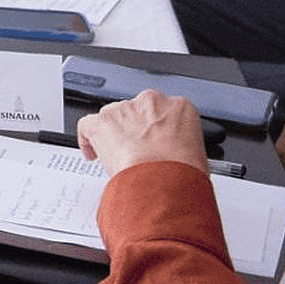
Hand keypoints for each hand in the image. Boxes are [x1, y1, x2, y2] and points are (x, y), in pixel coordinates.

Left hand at [77, 91, 208, 176]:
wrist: (163, 181)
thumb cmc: (183, 173)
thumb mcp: (196, 153)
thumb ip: (180, 142)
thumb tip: (174, 153)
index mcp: (179, 107)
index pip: (164, 110)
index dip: (156, 128)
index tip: (154, 140)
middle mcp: (150, 102)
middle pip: (136, 110)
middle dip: (134, 128)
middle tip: (136, 150)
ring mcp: (124, 109)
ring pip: (113, 117)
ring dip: (113, 134)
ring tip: (119, 157)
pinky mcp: (101, 121)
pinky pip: (87, 125)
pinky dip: (88, 139)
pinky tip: (93, 154)